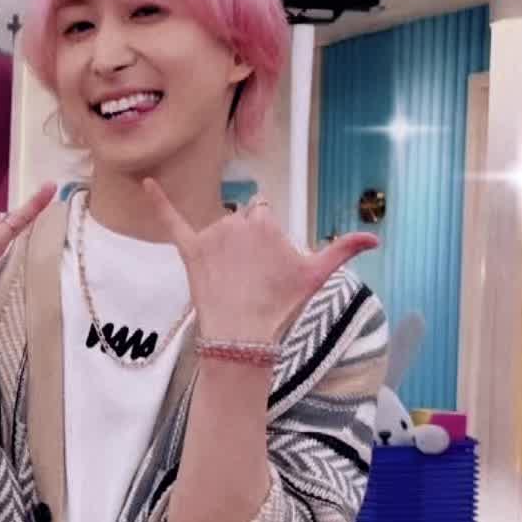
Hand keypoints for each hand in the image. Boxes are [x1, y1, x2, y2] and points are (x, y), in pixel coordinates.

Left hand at [140, 181, 377, 342]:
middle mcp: (238, 222)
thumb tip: (375, 239)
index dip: (267, 240)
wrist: (243, 337)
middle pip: (244, 220)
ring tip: (232, 282)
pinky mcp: (189, 250)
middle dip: (248, 243)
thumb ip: (344, 249)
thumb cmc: (281, 306)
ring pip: (220, 229)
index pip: (265, 214)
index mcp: (266, 222)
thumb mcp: (317, 276)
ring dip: (225, 248)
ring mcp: (212, 236)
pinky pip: (172, 221)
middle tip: (252, 277)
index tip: (268, 266)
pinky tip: (145, 184)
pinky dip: (158, 201)